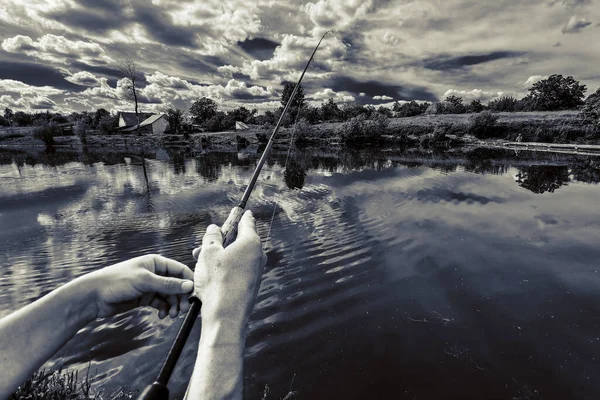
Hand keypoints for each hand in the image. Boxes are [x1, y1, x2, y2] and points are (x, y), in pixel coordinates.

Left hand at [79, 254, 194, 318]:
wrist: (94, 297)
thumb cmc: (117, 282)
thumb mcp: (144, 281)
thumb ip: (168, 284)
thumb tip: (190, 286)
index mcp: (156, 262)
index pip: (180, 270)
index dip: (189, 282)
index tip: (194, 296)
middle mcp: (155, 273)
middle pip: (177, 285)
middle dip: (181, 297)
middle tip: (183, 310)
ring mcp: (150, 286)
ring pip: (170, 295)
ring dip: (173, 305)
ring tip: (172, 315)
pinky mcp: (145, 298)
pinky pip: (161, 303)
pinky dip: (164, 309)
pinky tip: (162, 315)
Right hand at [192, 210, 265, 332]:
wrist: (226, 315)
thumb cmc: (218, 282)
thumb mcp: (208, 253)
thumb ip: (212, 237)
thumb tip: (214, 229)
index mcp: (251, 243)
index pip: (247, 222)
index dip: (240, 215)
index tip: (242, 209)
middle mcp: (257, 256)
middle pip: (238, 240)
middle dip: (220, 241)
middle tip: (203, 246)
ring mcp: (256, 271)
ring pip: (235, 257)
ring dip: (219, 256)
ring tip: (200, 263)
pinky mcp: (251, 285)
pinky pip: (237, 270)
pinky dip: (224, 269)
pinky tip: (209, 276)